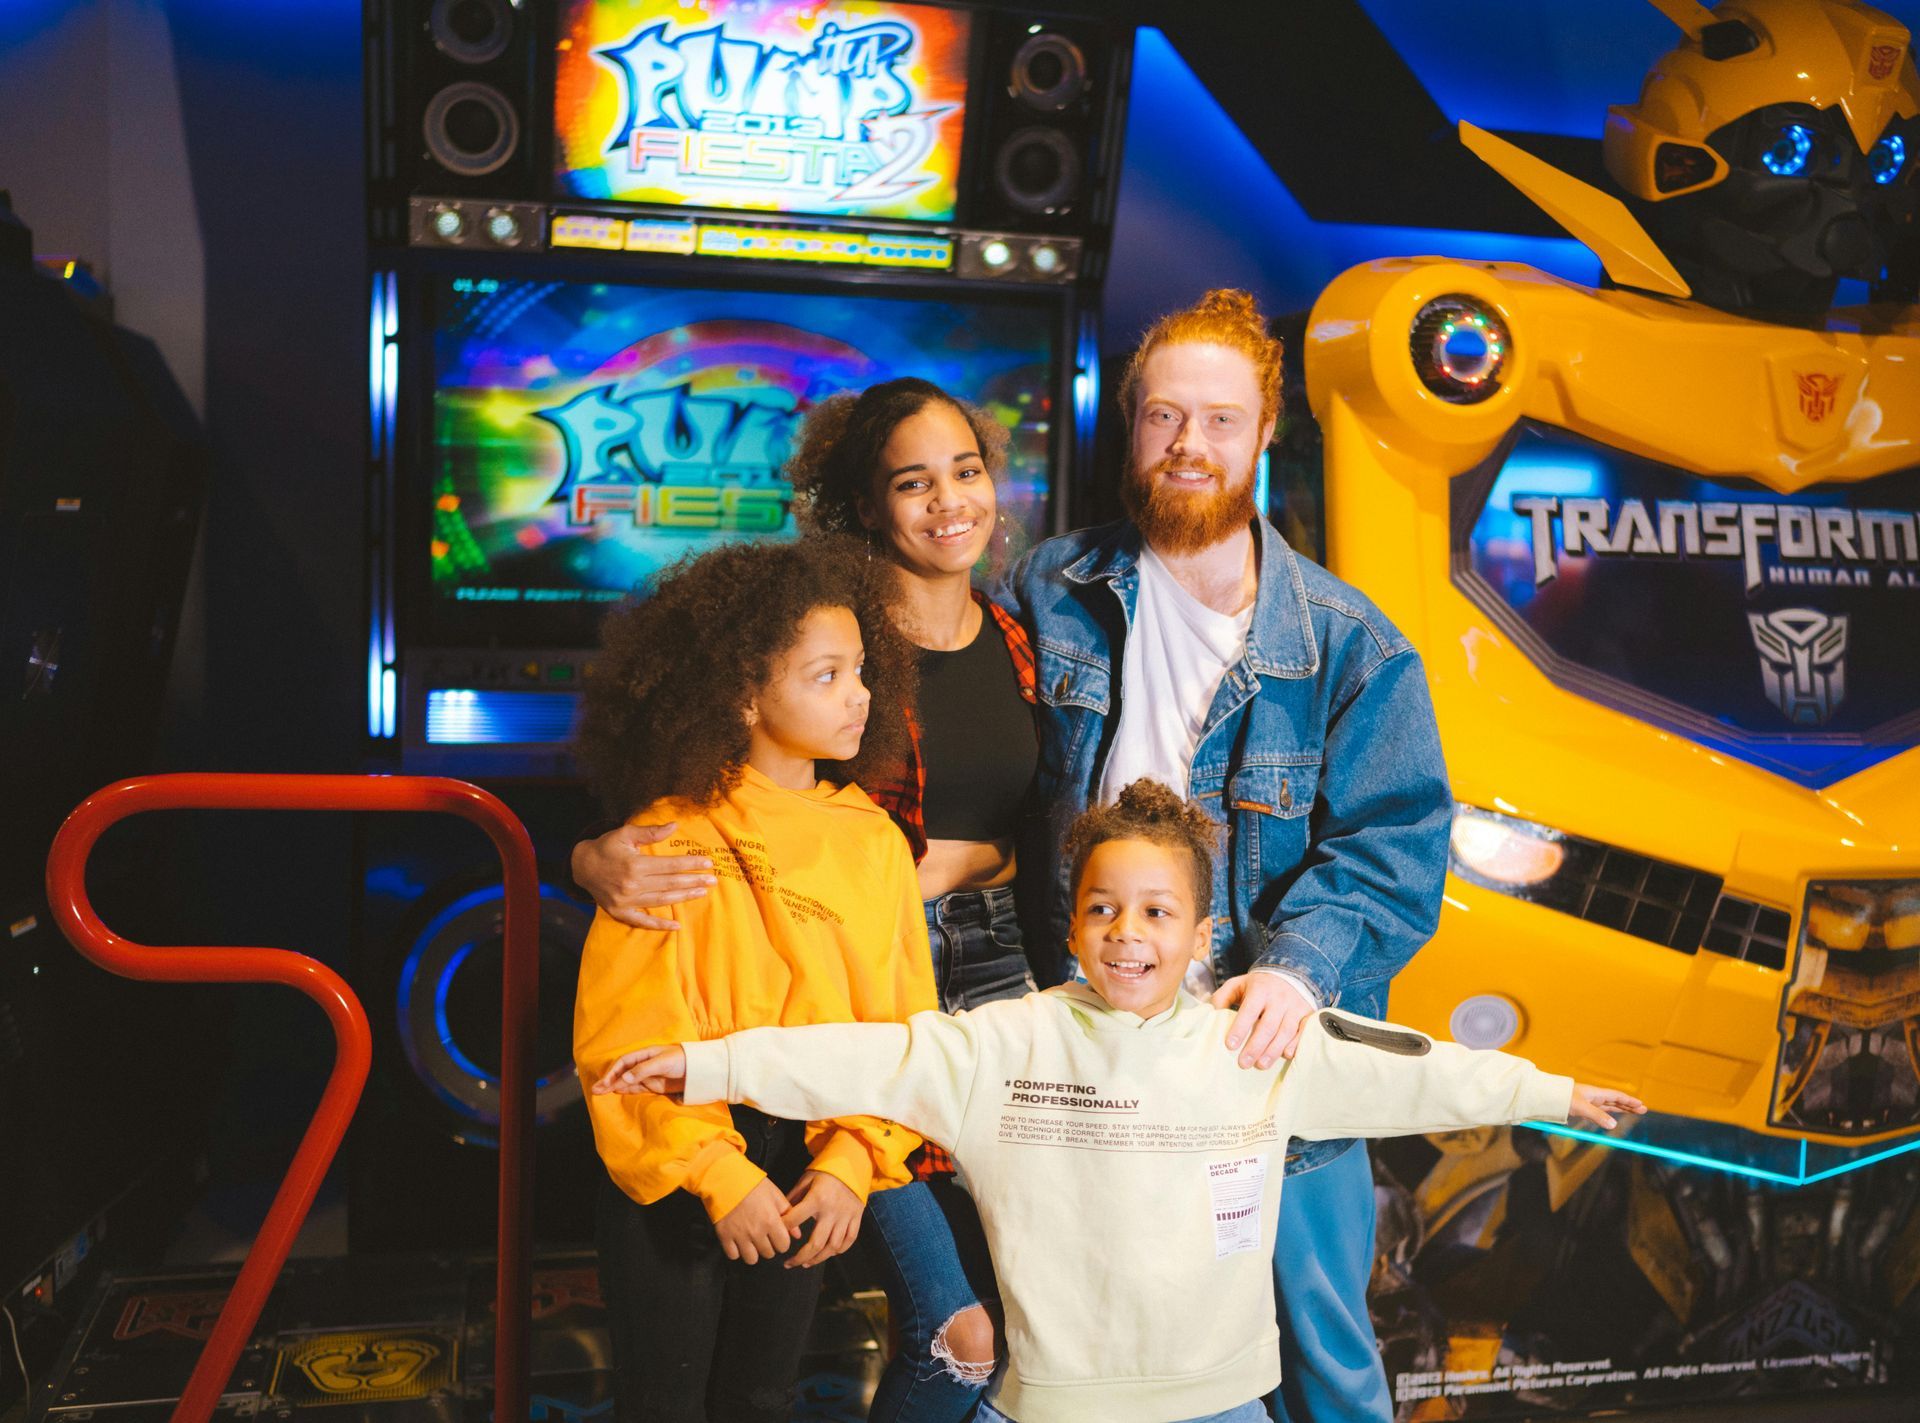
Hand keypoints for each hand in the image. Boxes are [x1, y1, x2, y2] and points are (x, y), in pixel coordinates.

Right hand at [572, 822, 715, 929]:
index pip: (670, 865)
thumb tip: (675, 826)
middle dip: (693, 881)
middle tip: (713, 880)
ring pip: (662, 900)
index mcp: (634, 865)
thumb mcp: (625, 834)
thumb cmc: (606, 847)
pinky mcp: (620, 912)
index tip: (708, 862)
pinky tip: (676, 926)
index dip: (690, 864)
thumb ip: (650, 832)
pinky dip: (659, 925)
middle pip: (670, 884)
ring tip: (702, 893)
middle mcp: (632, 885)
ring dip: (684, 897)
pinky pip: (643, 921)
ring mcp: (626, 901)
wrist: (580, 866)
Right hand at [588, 1045, 686, 1095]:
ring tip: (600, 1093)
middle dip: (608, 1080)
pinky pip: (635, 1088)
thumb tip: (624, 1079)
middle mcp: (644, 1065)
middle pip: (622, 1072)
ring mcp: (648, 1076)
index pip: (623, 1062)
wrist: (700, 1070)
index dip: (612, 1072)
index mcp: (645, 1054)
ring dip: (614, 1086)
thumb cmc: (682, 1060)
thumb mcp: (662, 1063)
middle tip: (595, 1090)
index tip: (605, 1082)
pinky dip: (625, 1091)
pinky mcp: (654, 1086)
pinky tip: (615, 1093)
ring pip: (626, 1081)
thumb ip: (643, 1070)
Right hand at [713, 1178, 799, 1263]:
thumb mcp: (775, 1195)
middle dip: (769, 1246)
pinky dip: (736, 1251)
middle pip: (768, 1253)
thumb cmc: (752, 1184)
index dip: (782, 1241)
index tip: (778, 1235)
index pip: (783, 1246)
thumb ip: (788, 1214)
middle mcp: (756, 1232)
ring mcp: (739, 1236)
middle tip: (765, 1235)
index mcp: (771, 1221)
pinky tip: (739, 1241)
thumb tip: (797, 1234)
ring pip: (752, 1259)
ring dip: (754, 1252)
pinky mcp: (725, 1236)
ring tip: (752, 1241)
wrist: (726, 1179)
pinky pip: (733, 1255)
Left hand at [781, 1171, 863, 1268]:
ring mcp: (846, 1217)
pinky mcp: (856, 1218)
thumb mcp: (806, 1179)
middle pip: (816, 1243)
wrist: (853, 1164)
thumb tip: (779, 1213)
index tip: (776, 1235)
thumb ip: (794, 1197)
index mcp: (817, 1199)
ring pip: (833, 1247)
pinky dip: (838, 1251)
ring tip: (806, 1263)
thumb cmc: (826, 1172)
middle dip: (800, 1257)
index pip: (795, 1220)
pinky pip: (849, 1240)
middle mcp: (832, 1211)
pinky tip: (827, 1254)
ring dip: (818, 1259)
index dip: (782, 1229)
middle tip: (789, 1263)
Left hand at [1213, 971, 1314, 1067]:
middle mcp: (1279, 998)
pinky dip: (1296, 1044)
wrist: (1291, 973)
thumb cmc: (1260, 985)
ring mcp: (1295, 1007)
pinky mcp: (1307, 1014)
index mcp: (1260, 990)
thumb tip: (1213, 1014)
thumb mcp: (1239, 984)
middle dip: (1255, 1046)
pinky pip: (1304, 1031)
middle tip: (1244, 1063)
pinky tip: (1286, 1055)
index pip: (1249, 1010)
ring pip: (1285, 1032)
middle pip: (1268, 1026)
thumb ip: (1223, 997)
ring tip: (1261, 1065)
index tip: (1230, 1045)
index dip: (1240, 1028)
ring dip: (1273, 1050)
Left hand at [1568, 1083, 1647, 1130]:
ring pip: (1609, 1106)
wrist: (1547, 1097)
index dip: (1629, 1100)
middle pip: (1615, 1101)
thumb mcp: (1581, 1107)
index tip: (1641, 1104)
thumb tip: (1614, 1125)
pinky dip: (1609, 1114)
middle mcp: (1594, 1097)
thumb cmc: (1563, 1099)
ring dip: (1621, 1109)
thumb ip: (1597, 1116)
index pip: (1616, 1096)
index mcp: (1596, 1093)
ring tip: (1632, 1111)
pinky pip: (1601, 1111)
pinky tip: (1613, 1116)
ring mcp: (1589, 1103)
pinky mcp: (1583, 1109)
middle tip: (1643, 1109)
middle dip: (1629, 1105)